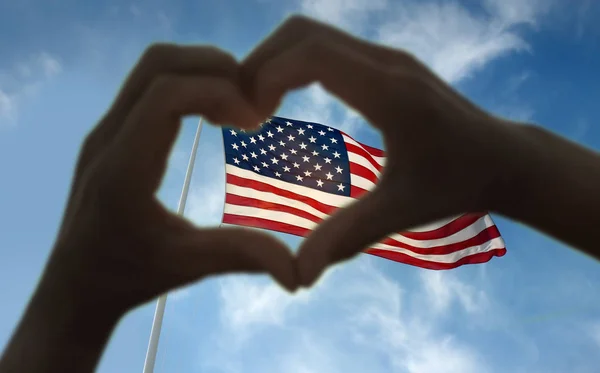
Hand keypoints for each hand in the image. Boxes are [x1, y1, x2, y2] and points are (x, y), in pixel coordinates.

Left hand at [46, 45, 297, 320]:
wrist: (77, 282)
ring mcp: (104, 130)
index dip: (219, 92)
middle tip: (252, 102)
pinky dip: (188, 82)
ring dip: (200, 70)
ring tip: (236, 105)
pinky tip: (212, 113)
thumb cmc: (132, 276)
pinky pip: (149, 83)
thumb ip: (241, 256)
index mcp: (124, 169)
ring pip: (151, 66)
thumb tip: (297, 274)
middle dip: (214, 68)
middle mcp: (106, 138)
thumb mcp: (188, 267)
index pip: (166, 94)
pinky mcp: (109, 130)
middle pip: (158, 64)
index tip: (253, 121)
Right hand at [240, 16, 523, 285]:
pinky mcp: (385, 62)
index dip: (265, 77)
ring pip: (310, 34)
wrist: (502, 157)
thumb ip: (347, 237)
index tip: (249, 121)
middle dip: (259, 65)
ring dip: (274, 62)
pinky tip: (285, 102)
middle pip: (300, 32)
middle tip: (242, 113)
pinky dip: (293, 64)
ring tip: (257, 109)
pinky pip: (325, 46)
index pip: (310, 54)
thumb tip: (298, 276)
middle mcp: (387, 62)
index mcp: (390, 93)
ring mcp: (386, 57)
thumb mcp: (402, 213)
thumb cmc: (457, 185)